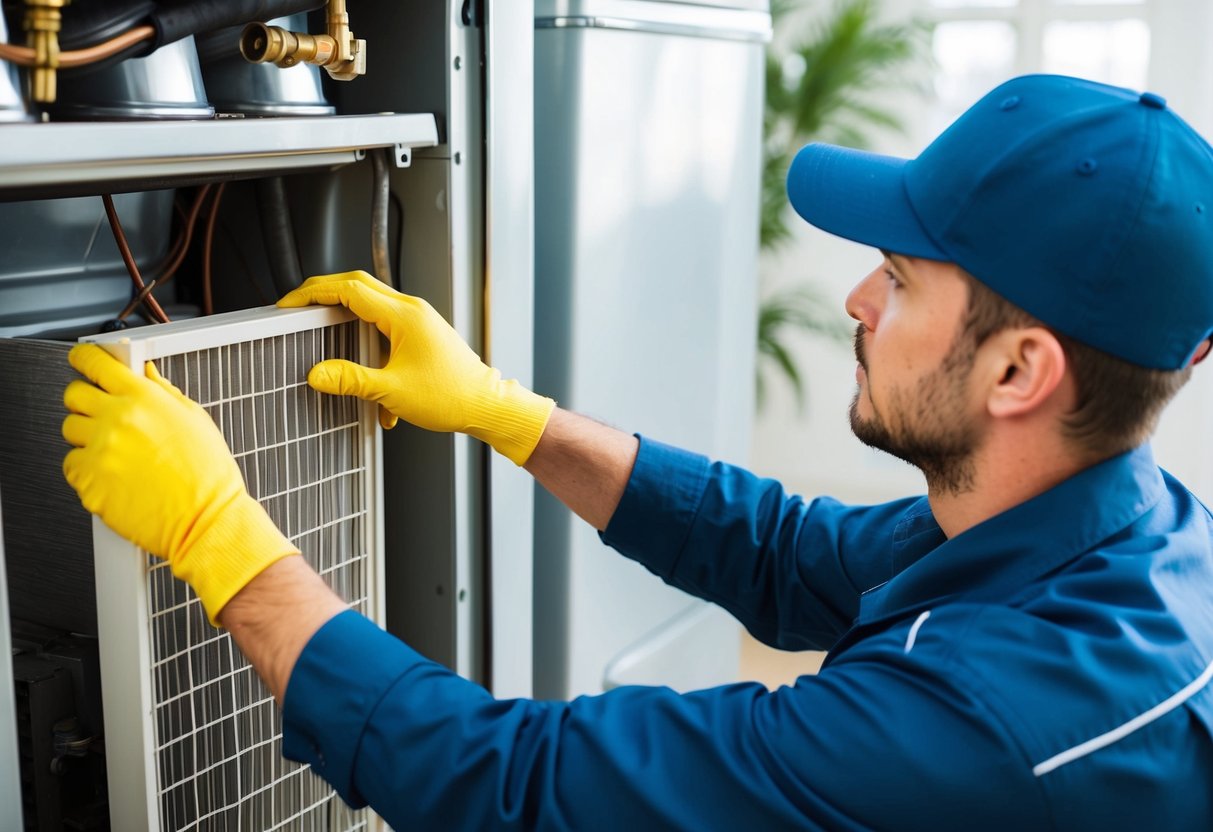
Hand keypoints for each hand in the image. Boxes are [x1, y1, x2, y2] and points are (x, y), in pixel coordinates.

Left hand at [62, 344, 298, 623]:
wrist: (206, 520)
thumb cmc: (208, 476)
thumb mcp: (196, 420)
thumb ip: (165, 392)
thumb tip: (146, 375)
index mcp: (144, 399)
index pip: (97, 364)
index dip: (85, 359)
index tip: (82, 360)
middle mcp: (118, 420)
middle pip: (74, 395)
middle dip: (85, 400)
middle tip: (103, 413)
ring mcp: (100, 451)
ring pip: (70, 429)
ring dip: (87, 436)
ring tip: (116, 452)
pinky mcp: (89, 481)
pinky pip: (71, 465)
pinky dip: (86, 468)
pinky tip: (113, 474)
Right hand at [278, 270, 555, 464]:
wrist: (486, 406)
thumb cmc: (451, 396)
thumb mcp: (392, 391)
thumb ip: (351, 380)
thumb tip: (317, 375)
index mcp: (404, 315)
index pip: (348, 289)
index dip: (313, 293)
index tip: (290, 304)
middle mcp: (412, 310)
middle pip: (358, 286)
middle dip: (324, 295)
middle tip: (298, 308)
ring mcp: (418, 320)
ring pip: (371, 305)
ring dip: (346, 317)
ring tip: (321, 332)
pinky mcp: (421, 333)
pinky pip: (385, 325)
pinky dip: (367, 340)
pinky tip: (363, 373)